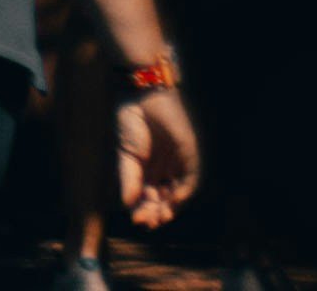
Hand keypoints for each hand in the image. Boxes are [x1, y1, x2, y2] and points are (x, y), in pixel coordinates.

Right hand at [116, 83, 198, 224]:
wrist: (142, 95)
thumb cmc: (130, 121)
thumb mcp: (126, 154)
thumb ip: (129, 179)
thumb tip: (127, 204)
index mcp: (147, 168)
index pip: (148, 196)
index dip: (144, 210)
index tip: (137, 220)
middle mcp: (164, 169)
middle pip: (163, 198)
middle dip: (157, 211)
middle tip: (149, 222)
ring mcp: (178, 163)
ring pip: (177, 193)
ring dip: (171, 207)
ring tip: (161, 216)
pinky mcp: (189, 154)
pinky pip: (190, 179)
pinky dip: (183, 192)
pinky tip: (173, 200)